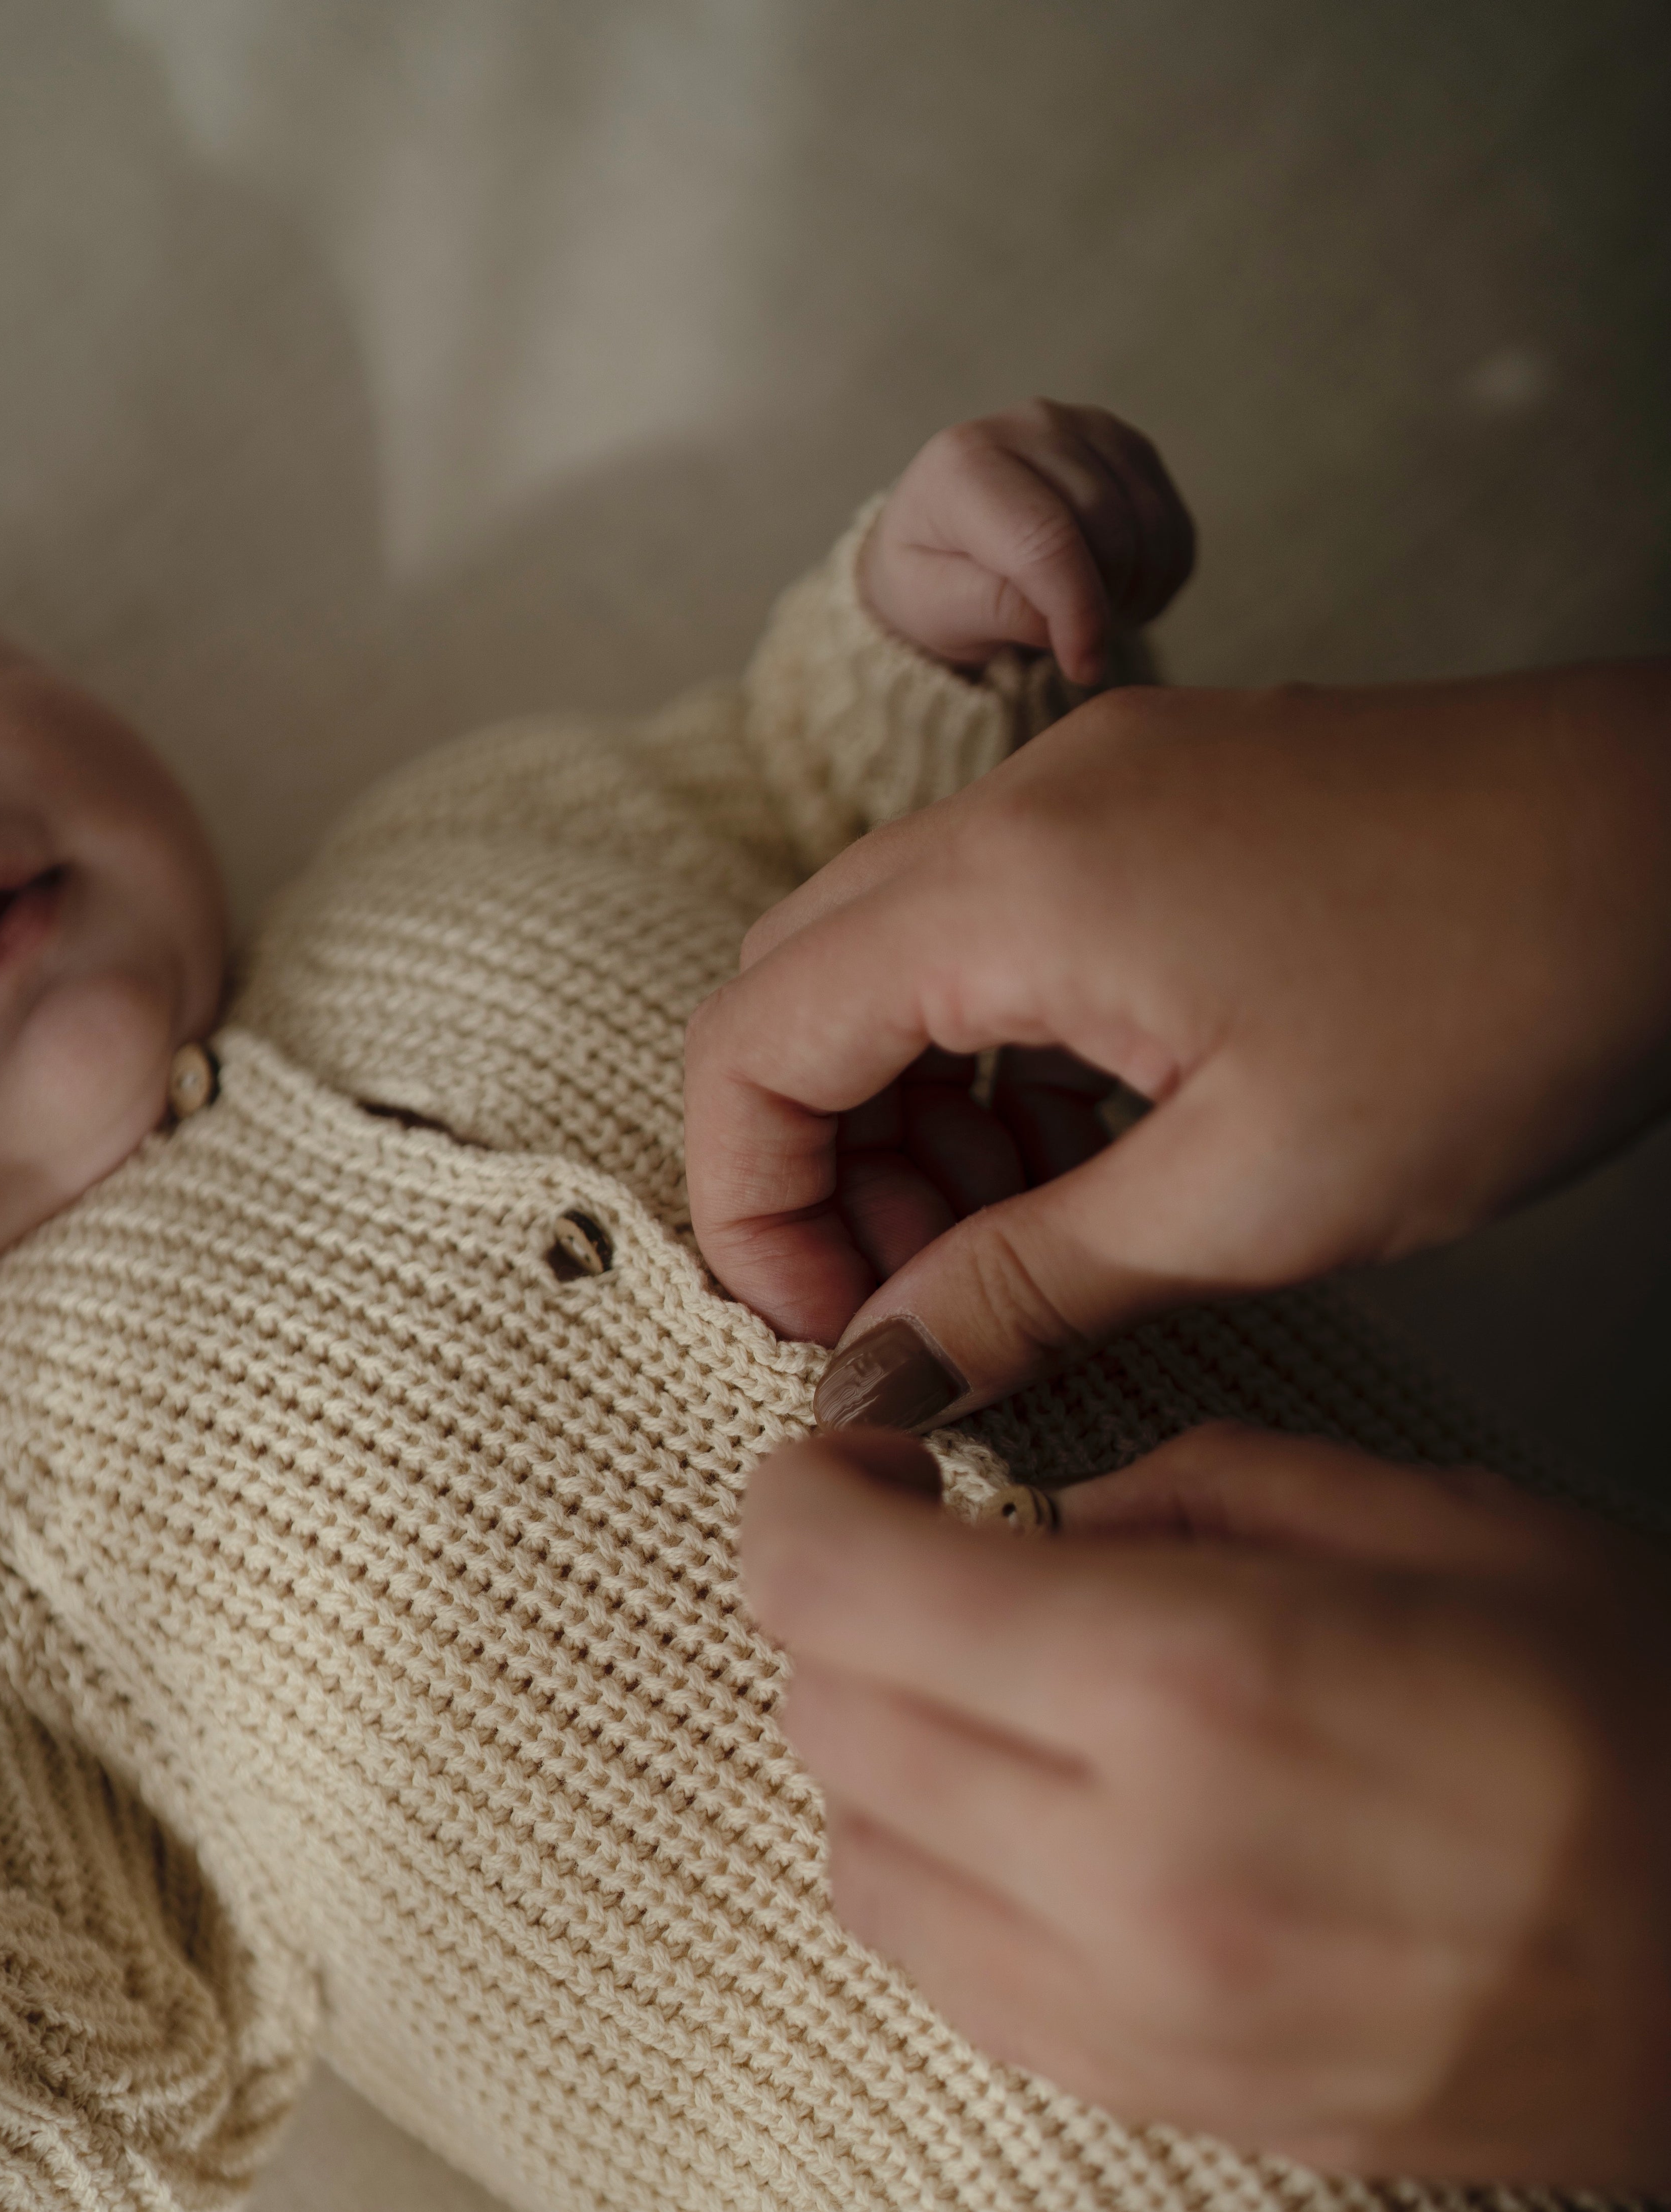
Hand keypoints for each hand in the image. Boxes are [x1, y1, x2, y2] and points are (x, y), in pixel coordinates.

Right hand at [686, 660, 1670, 1420]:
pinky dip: (997, 1056)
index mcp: (1014, 886)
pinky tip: (1085, 1154)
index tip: (831, 1332)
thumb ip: (1028, 1286)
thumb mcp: (1253, 1198)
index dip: (752, 1210)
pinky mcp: (1164, 804)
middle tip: (926, 1303)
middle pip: (798, 988)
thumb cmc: (1507, 1003)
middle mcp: (1025, 805)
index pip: (754, 1040)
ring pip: (892, 959)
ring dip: (911, 1118)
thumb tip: (878, 1376)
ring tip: (1019, 1242)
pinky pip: (1002, 931)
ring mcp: (1096, 787)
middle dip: (823, 1169)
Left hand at [742, 1423, 1670, 2194]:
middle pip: (827, 1719)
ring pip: (857, 1862)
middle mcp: (1126, 1868)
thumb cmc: (1642, 1724)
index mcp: (1192, 1685)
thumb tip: (1039, 1519)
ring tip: (991, 1694)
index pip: (839, 1587)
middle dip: (840, 1613)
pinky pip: (948, 1978)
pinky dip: (940, 1876)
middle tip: (921, 1560)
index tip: (835, 1474)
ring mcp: (1132, 2014)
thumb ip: (1194, 1495)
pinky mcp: (1158, 2103)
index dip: (800, 1503)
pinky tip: (1036, 1819)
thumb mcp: (1435, 1522)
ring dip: (879, 1754)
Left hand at [860, 402, 1195, 684]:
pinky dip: (1158, 576)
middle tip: (1073, 644)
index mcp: (966, 463)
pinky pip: (1173, 525)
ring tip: (1090, 621)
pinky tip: (1115, 595)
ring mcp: (1088, 427)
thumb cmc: (931, 581)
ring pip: (1151, 527)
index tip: (1083, 667)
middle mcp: (1032, 425)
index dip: (1077, 612)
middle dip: (1103, 605)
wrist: (948, 543)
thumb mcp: (936, 609)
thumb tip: (1061, 625)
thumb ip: (993, 609)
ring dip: (1135, 593)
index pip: (1046, 539)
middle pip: (1108, 531)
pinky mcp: (1128, 447)